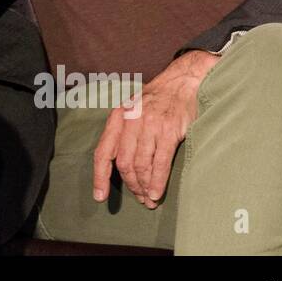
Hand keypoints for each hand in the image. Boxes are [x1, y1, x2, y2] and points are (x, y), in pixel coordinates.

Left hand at [91, 49, 219, 208]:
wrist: (181, 81)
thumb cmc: (156, 99)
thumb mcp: (131, 109)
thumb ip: (123, 132)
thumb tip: (118, 164)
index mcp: (117, 117)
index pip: (103, 152)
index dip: (99, 176)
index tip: (99, 196)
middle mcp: (130, 121)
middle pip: (123, 163)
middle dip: (131, 185)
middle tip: (139, 198)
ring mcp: (150, 125)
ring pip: (141, 165)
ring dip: (144, 187)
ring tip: (149, 199)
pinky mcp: (169, 130)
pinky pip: (160, 162)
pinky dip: (158, 181)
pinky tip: (157, 192)